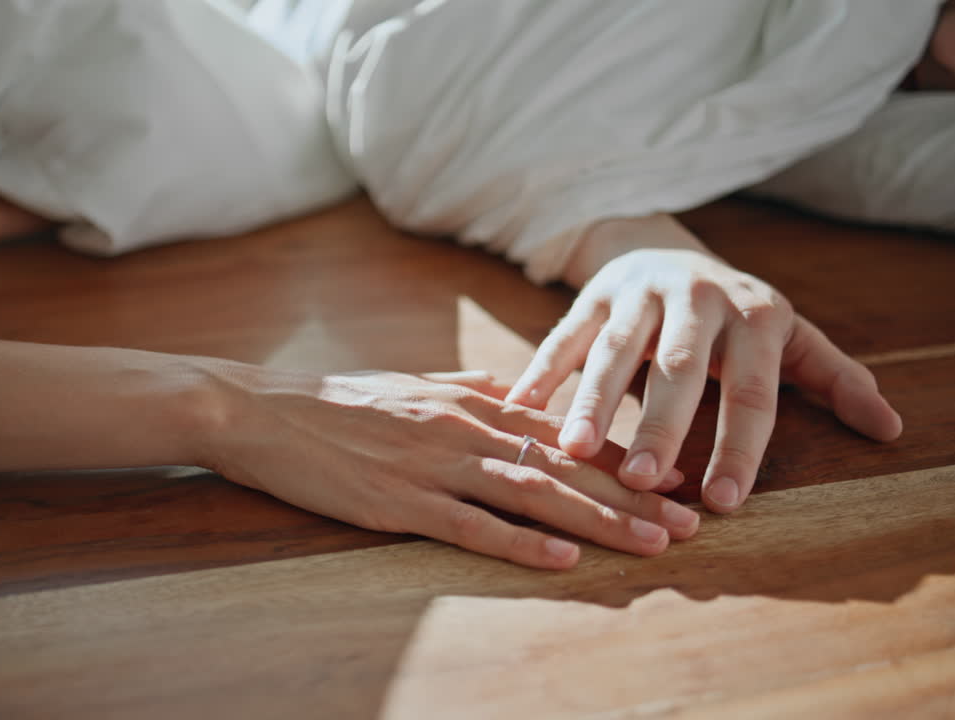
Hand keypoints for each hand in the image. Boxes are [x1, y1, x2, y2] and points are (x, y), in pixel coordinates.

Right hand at [204, 366, 700, 569]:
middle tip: (691, 523)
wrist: (263, 411)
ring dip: (599, 521)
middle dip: (635, 497)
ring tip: (652, 544)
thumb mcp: (415, 384)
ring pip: (532, 492)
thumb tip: (524, 394)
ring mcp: (431, 464)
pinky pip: (470, 524)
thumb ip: (473, 388)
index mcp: (471, 399)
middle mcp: (463, 426)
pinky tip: (563, 558)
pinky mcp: (397, 500)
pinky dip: (520, 542)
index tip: (676, 479)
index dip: (626, 458)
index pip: (566, 430)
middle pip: (565, 464)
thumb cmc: (340, 401)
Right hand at [507, 248, 902, 514]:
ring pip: (614, 349)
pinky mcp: (595, 293)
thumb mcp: (789, 338)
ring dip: (590, 400)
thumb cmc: (737, 314)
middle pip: (678, 368)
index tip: (722, 501)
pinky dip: (542, 371)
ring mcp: (640, 291)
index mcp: (754, 316)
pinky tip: (519, 409)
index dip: (739, 447)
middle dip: (660, 424)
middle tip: (645, 479)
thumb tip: (891, 430)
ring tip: (572, 451)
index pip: (751, 391)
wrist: (669, 248)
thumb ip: (834, 380)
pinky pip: (565, 334)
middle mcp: (698, 298)